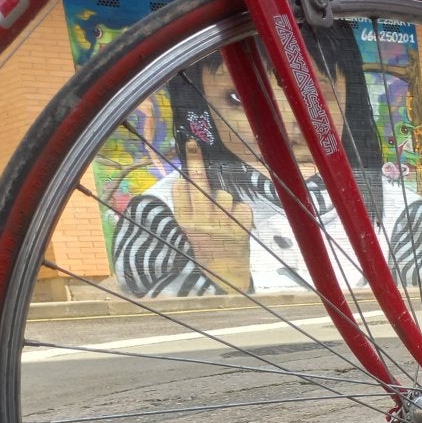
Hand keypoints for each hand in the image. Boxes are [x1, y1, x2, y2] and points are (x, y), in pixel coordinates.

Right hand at [171, 140, 253, 292]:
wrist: (226, 278)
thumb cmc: (205, 253)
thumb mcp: (187, 235)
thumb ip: (186, 211)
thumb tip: (184, 182)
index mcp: (184, 224)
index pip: (180, 191)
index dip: (184, 178)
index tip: (184, 164)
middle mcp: (201, 223)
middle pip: (198, 185)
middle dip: (195, 162)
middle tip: (194, 144)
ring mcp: (222, 225)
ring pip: (223, 195)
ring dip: (224, 201)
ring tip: (222, 217)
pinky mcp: (240, 230)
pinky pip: (242, 206)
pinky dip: (241, 211)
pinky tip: (235, 222)